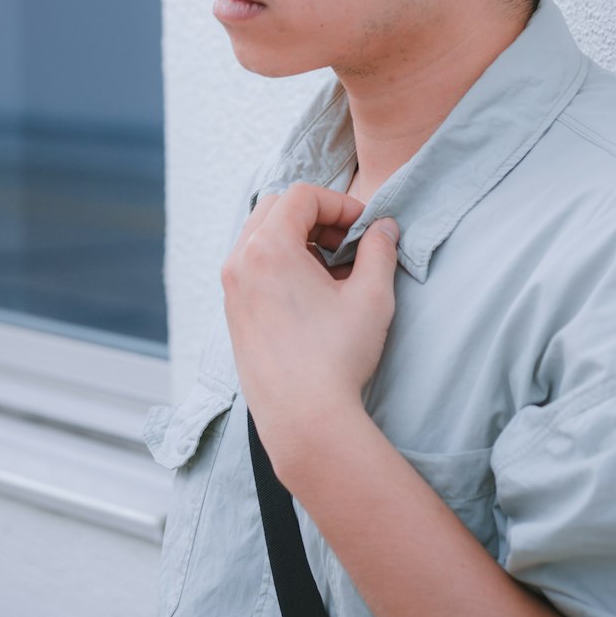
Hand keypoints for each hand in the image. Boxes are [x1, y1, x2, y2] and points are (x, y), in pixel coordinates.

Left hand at [221, 182, 399, 476]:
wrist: (304, 421)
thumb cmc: (337, 358)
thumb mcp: (371, 297)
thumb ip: (379, 251)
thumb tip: (384, 228)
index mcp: (267, 247)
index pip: (302, 196)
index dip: (339, 203)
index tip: (364, 228)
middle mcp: (240, 262)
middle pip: (275, 208)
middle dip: (315, 216)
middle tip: (346, 244)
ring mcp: (231, 289)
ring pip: (260, 236)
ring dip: (297, 238)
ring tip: (333, 271)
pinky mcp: (233, 314)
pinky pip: (252, 266)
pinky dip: (281, 263)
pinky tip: (312, 295)